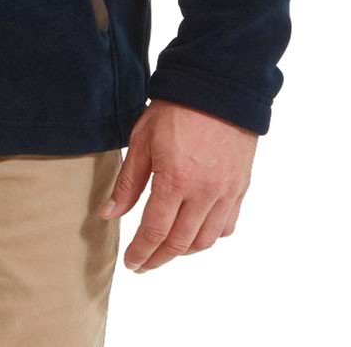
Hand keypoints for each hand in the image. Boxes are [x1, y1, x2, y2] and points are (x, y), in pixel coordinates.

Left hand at [98, 98, 256, 270]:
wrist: (218, 87)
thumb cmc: (176, 108)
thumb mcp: (142, 138)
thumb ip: (129, 181)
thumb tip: (110, 213)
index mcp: (175, 180)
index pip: (155, 231)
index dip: (141, 252)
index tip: (131, 263)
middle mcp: (204, 193)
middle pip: (180, 243)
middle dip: (159, 258)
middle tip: (144, 264)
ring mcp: (226, 192)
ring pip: (206, 240)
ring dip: (184, 251)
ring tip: (167, 249)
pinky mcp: (240, 187)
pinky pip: (227, 225)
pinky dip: (210, 236)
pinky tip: (196, 232)